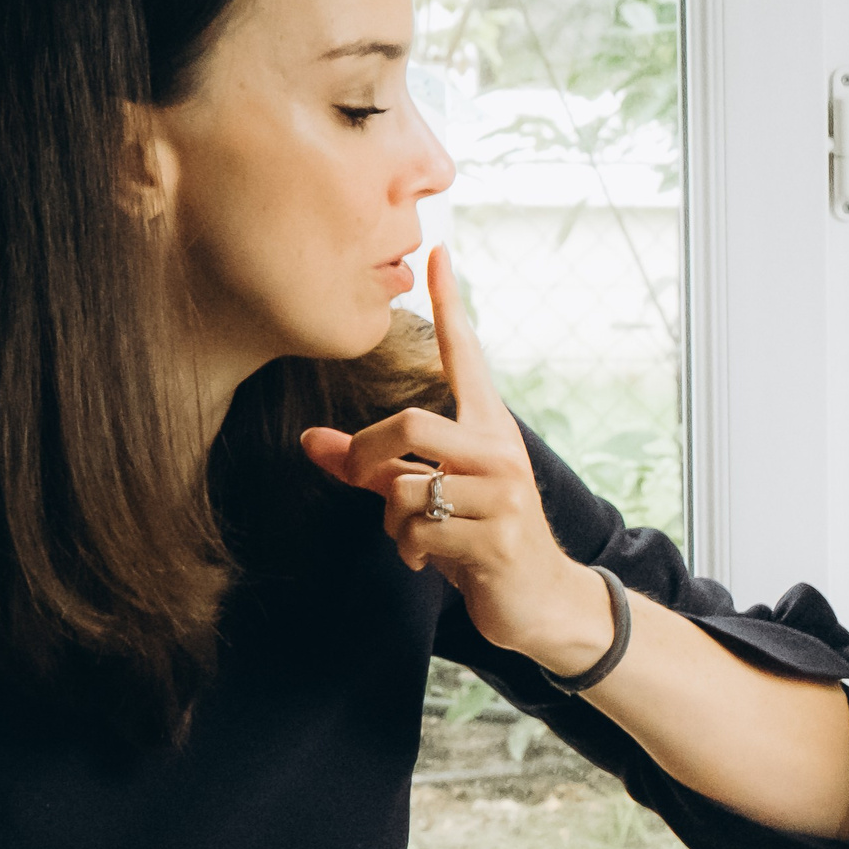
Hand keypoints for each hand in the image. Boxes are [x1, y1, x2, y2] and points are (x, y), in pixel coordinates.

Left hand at [300, 247, 612, 673]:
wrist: (539, 598)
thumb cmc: (479, 536)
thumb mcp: (428, 494)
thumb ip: (372, 467)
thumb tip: (309, 442)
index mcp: (487, 428)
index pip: (466, 355)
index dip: (450, 304)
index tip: (439, 250)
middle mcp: (499, 451)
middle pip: (410, 425)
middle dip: (368, 456)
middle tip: (358, 476)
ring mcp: (503, 494)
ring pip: (406, 490)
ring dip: (392, 522)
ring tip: (417, 536)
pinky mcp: (498, 537)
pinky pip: (420, 532)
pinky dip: (409, 550)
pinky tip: (430, 559)